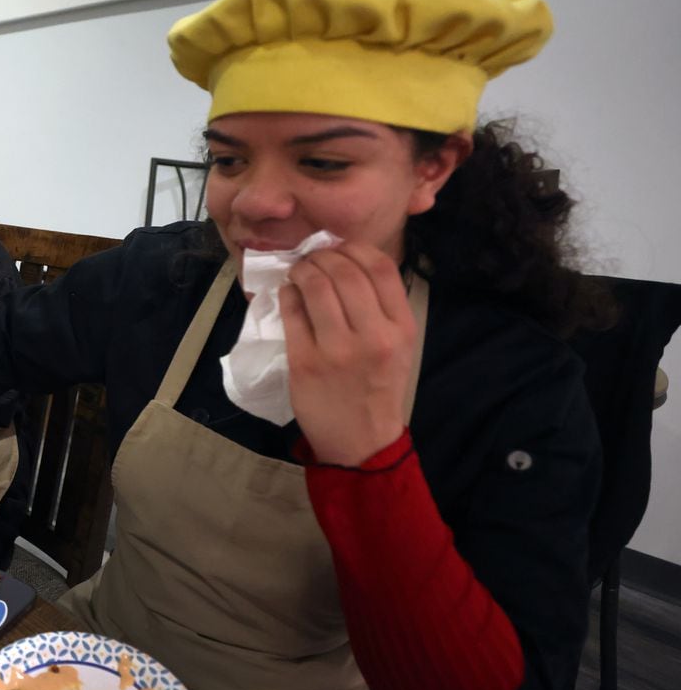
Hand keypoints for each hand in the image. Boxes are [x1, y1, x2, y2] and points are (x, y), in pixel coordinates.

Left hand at [279, 244, 415, 466]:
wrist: (361, 442)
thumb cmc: (378, 388)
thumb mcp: (400, 346)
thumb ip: (382, 307)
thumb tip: (347, 262)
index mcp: (402, 328)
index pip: (381, 268)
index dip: (355, 248)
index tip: (340, 249)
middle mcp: (374, 336)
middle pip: (344, 272)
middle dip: (323, 256)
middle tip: (312, 259)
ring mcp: (337, 350)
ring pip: (315, 287)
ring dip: (302, 270)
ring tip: (298, 272)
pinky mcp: (305, 362)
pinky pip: (292, 313)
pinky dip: (288, 294)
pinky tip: (289, 294)